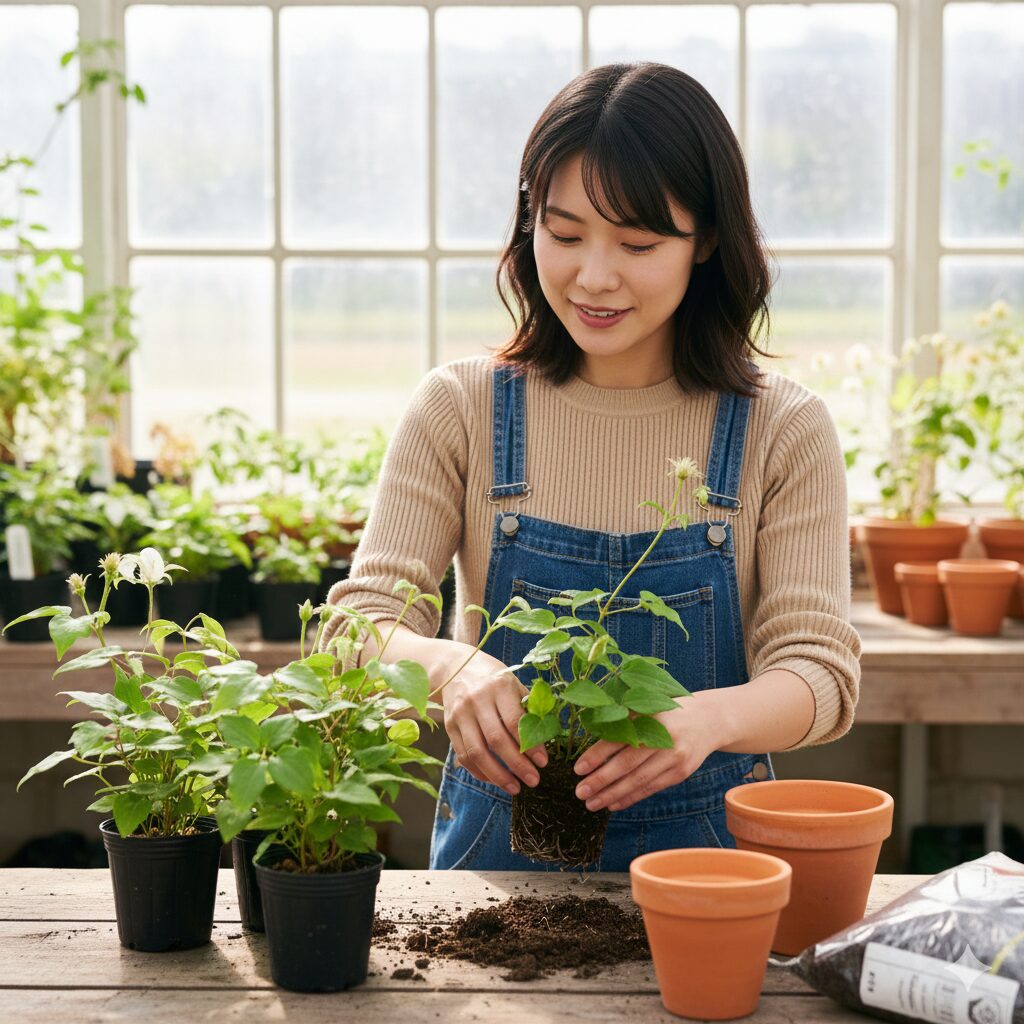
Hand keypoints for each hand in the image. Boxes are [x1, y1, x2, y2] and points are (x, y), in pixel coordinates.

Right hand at [438, 648, 547, 795]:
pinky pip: (463, 755)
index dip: (530, 746)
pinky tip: (494, 780)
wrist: (455, 666)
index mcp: (498, 687)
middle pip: (496, 740)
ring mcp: (460, 714)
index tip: (543, 762)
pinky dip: (479, 772)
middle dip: (517, 765)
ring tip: (515, 788)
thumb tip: (545, 739)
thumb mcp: (513, 683)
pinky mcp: (449, 726)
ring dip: (497, 775)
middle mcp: (477, 700)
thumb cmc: (493, 678)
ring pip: (477, 752)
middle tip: (534, 780)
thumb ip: (527, 708)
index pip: (515, 722)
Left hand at [571, 700, 716, 811]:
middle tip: (580, 792)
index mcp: (650, 717)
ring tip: (592, 803)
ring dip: (613, 795)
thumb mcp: (647, 708)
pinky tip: (614, 804)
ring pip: (638, 781)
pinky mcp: (680, 773)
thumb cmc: (667, 712)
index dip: (597, 755)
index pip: (618, 739)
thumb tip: (590, 746)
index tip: (578, 768)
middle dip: (601, 780)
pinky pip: (651, 788)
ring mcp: (675, 757)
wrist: (710, 719)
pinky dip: (631, 798)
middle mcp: (664, 738)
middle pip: (627, 764)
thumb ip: (623, 722)